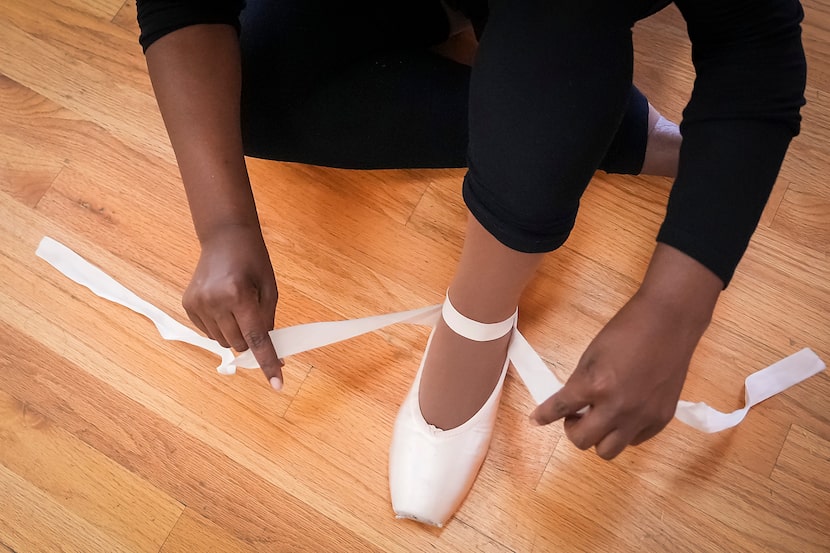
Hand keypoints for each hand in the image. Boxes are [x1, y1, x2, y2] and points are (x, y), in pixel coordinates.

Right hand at [183, 223, 282, 388]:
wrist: (224, 237)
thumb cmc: (253, 261)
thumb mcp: (269, 289)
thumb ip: (268, 321)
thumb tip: (270, 352)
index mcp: (240, 295)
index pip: (256, 338)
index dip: (268, 362)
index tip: (277, 384)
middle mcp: (215, 302)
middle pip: (239, 344)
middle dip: (251, 340)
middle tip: (254, 318)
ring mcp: (198, 304)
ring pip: (223, 342)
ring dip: (235, 333)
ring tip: (238, 306)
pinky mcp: (188, 305)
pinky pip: (209, 332)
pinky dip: (220, 326)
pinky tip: (223, 305)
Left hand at [530, 244, 721, 458]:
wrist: (668, 322)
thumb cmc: (625, 331)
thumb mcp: (592, 354)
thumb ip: (580, 383)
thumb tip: (572, 405)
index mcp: (595, 385)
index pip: (560, 408)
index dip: (543, 416)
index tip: (536, 420)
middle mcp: (618, 407)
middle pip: (583, 442)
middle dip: (574, 429)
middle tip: (577, 414)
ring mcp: (642, 417)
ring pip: (608, 451)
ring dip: (599, 437)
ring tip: (601, 418)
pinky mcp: (662, 419)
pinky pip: (635, 440)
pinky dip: (625, 431)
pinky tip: (626, 413)